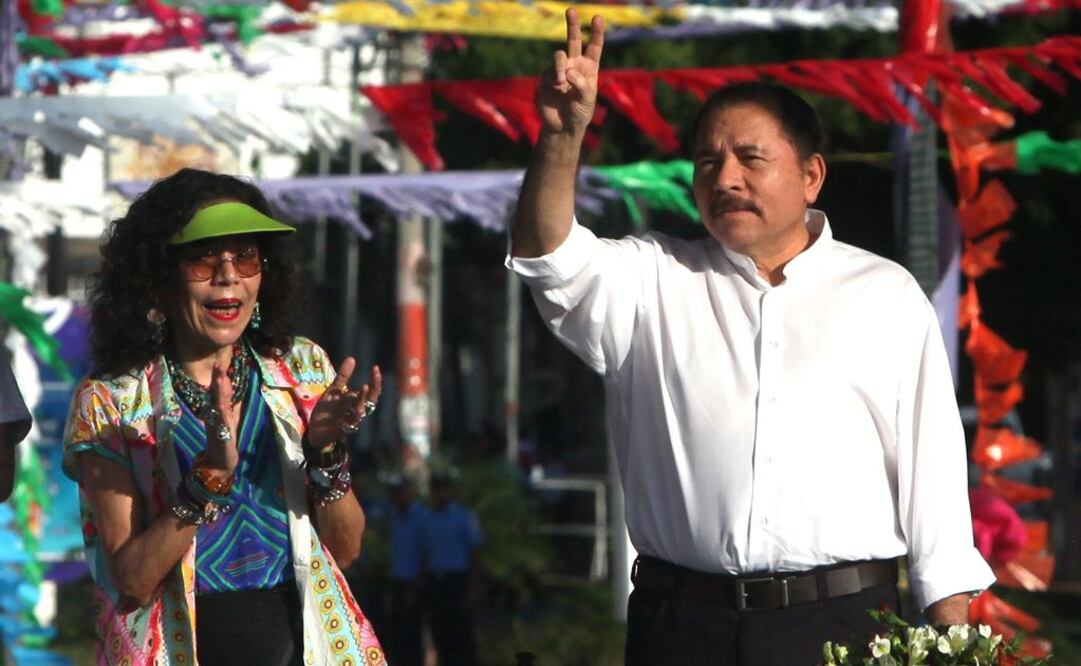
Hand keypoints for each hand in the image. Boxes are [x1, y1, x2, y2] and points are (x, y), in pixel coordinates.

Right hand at [201, 364, 239, 474]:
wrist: (218, 464)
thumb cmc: (223, 442)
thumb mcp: (226, 421)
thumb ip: (225, 406)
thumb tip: (225, 390)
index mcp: (217, 413)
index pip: (218, 393)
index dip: (219, 379)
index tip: (219, 365)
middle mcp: (215, 417)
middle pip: (216, 396)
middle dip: (217, 381)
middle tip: (218, 365)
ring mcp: (217, 426)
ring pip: (218, 406)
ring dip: (218, 393)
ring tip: (220, 378)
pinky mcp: (221, 436)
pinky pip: (222, 423)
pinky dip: (222, 413)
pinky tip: (222, 405)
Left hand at [308, 358, 382, 450]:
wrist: (316, 431)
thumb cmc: (327, 410)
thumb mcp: (333, 391)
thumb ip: (343, 377)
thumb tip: (352, 358)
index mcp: (356, 400)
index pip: (371, 390)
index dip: (375, 380)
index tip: (376, 368)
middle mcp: (356, 409)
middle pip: (372, 400)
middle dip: (375, 387)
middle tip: (376, 374)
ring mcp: (350, 419)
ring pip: (362, 410)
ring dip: (363, 399)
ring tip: (364, 386)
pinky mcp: (342, 429)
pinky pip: (351, 422)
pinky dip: (354, 415)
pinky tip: (355, 407)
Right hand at [536, 8, 604, 136]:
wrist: (562, 127)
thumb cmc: (580, 113)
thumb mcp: (587, 100)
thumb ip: (581, 84)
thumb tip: (568, 70)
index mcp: (589, 68)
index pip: (594, 46)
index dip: (596, 32)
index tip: (597, 18)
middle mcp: (574, 65)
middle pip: (573, 40)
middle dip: (572, 24)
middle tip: (571, 10)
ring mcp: (559, 70)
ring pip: (559, 56)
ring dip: (560, 66)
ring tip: (561, 82)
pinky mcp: (545, 78)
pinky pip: (549, 72)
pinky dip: (553, 79)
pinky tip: (556, 89)